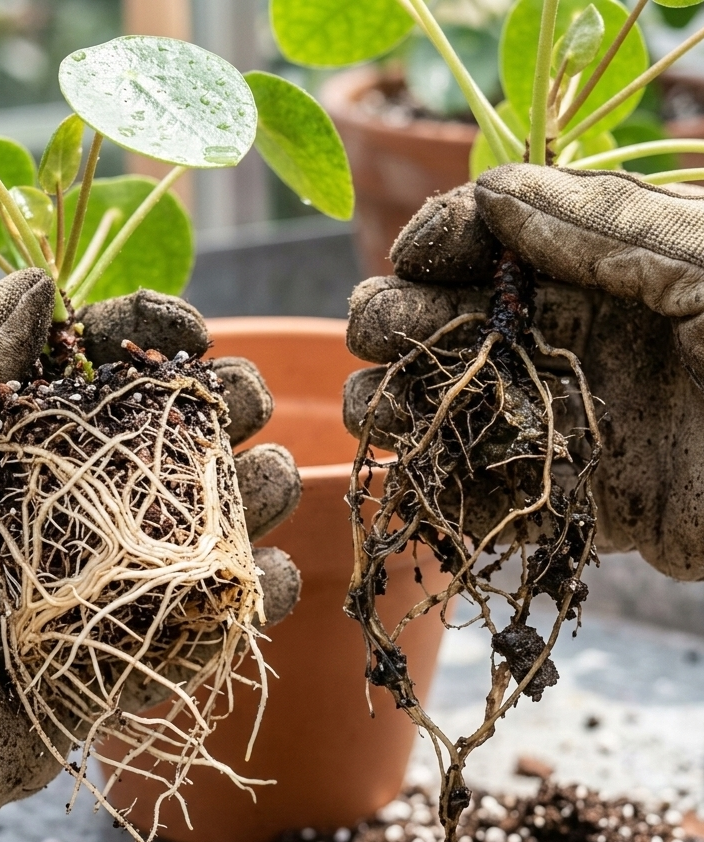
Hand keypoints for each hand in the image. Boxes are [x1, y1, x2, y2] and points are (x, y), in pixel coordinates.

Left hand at [0, 270, 299, 841]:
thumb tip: (39, 283)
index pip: (86, 370)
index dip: (142, 336)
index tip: (191, 331)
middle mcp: (56, 506)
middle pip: (158, 437)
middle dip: (214, 404)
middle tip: (243, 401)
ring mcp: (95, 583)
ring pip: (198, 522)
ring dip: (252, 490)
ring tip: (273, 477)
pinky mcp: (120, 657)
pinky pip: (204, 623)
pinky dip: (252, 598)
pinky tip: (272, 574)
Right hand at [345, 163, 703, 580]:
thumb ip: (606, 226)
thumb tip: (491, 192)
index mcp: (604, 274)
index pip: (493, 241)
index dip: (441, 241)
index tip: (412, 261)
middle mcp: (574, 343)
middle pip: (453, 325)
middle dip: (400, 324)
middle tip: (379, 339)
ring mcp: (567, 425)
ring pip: (452, 413)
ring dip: (400, 410)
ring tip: (379, 413)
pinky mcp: (578, 507)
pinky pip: (491, 503)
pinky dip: (445, 502)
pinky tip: (415, 492)